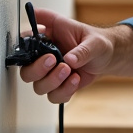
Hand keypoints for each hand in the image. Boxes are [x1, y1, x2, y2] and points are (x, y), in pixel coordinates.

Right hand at [15, 7, 132, 103]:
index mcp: (48, 36)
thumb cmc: (97, 42)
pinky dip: (65, 91)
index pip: (25, 40)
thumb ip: (82, 49)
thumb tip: (70, 59)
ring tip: (70, 71)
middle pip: (26, 71)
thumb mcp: (94, 41)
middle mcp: (44, 56)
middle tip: (53, 61)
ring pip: (39, 86)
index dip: (26, 46)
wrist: (107, 58)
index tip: (41, 48)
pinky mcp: (58, 86)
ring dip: (53, 81)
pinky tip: (76, 80)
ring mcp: (50, 73)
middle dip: (37, 70)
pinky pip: (54, 96)